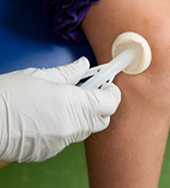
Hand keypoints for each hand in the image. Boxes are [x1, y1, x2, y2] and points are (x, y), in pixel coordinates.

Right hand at [0, 57, 120, 161]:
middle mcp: (71, 126)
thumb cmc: (10, 95)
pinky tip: (55, 114)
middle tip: (90, 91)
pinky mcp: (51, 151)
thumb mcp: (42, 76)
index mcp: (73, 104)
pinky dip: (69, 126)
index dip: (112, 92)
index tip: (108, 85)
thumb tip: (83, 65)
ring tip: (69, 100)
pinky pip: (70, 138)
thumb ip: (69, 72)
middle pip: (102, 119)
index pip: (109, 103)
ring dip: (85, 115)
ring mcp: (62, 141)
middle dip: (100, 105)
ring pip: (87, 129)